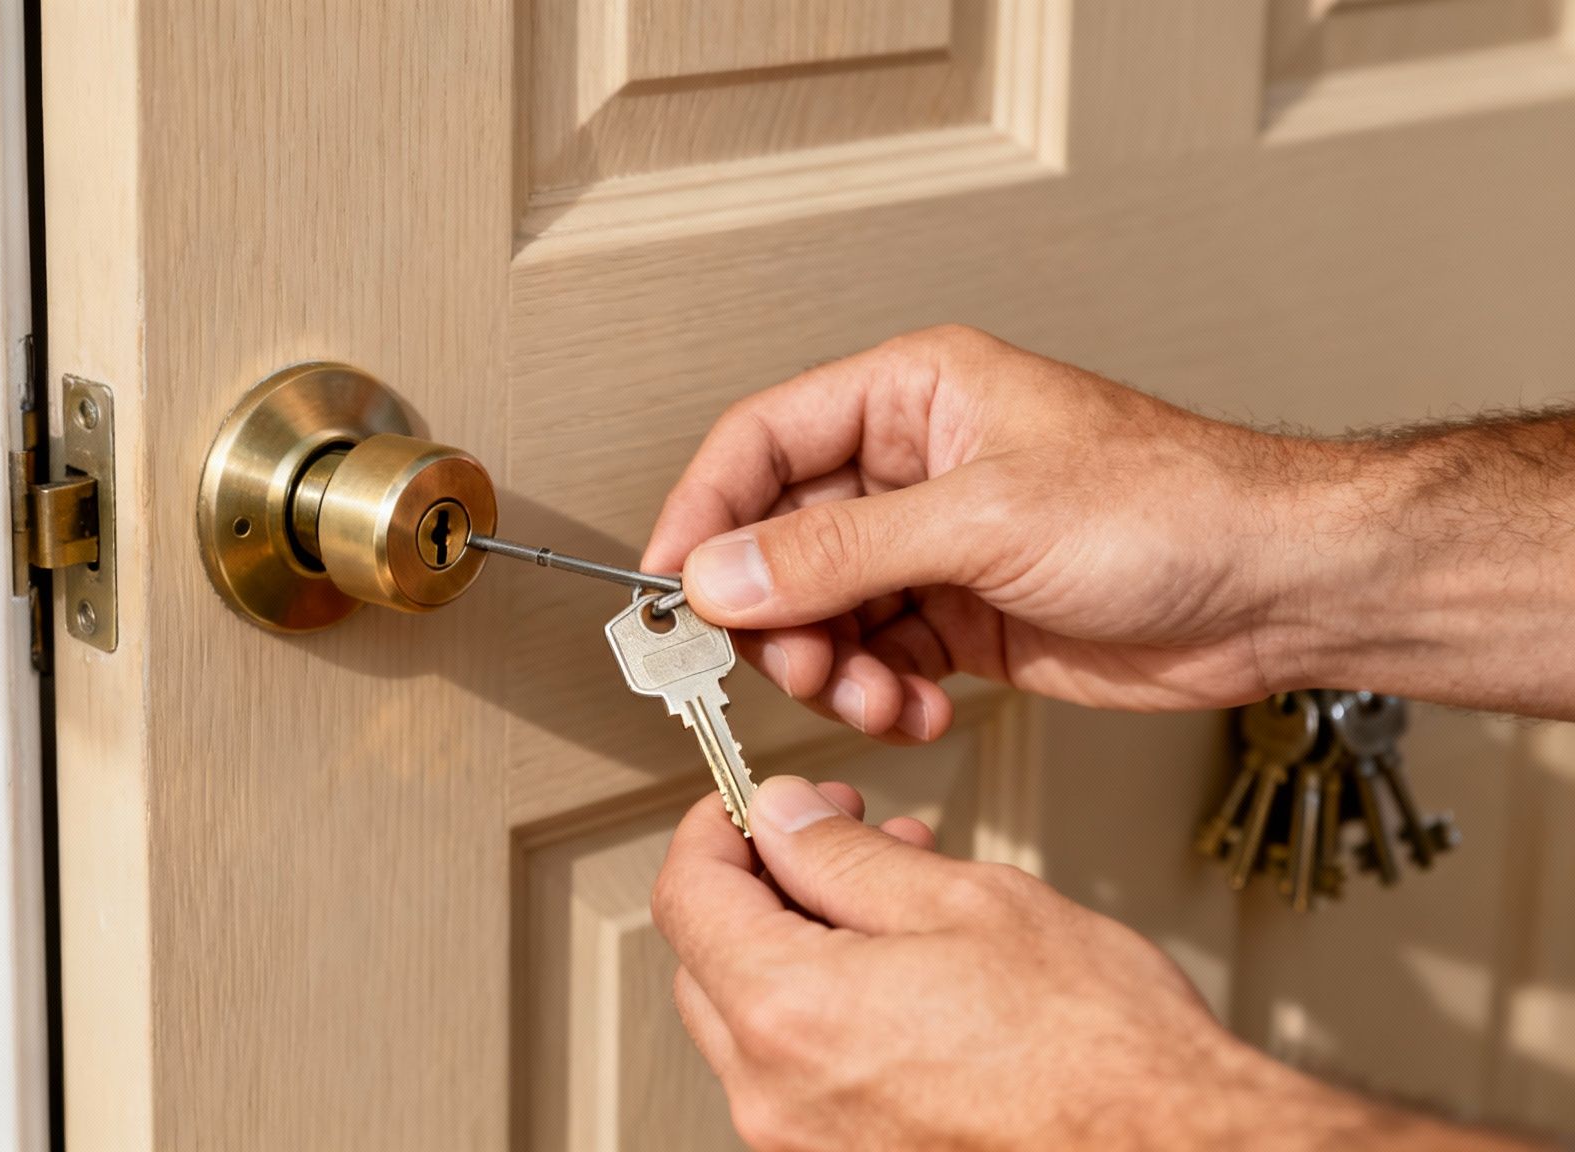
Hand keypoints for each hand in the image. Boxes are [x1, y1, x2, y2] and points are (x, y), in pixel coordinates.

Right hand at [642, 325, 1309, 737]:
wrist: (1279, 591)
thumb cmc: (1174, 508)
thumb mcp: (986, 520)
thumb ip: (841, 550)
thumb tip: (724, 573)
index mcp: (912, 397)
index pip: (761, 444)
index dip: (704, 514)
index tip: (670, 589)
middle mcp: (914, 468)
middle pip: (781, 540)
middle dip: (779, 615)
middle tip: (793, 663)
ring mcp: (938, 547)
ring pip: (825, 613)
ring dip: (834, 669)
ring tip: (875, 695)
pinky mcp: (966, 618)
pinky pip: (880, 660)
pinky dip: (886, 697)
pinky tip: (925, 709)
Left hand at [652, 777, 1485, 1150]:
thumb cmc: (1104, 1059)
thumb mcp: (971, 904)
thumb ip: (847, 856)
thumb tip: (779, 817)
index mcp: (792, 1014)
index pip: (687, 896)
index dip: (715, 828)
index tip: (749, 804)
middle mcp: (778, 1097)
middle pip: (707, 962)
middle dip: (762, 884)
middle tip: (835, 838)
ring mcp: (806, 1148)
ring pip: (754, 1022)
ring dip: (801, 947)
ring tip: (896, 903)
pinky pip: (802, 1078)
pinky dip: (830, 1015)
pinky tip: (903, 982)